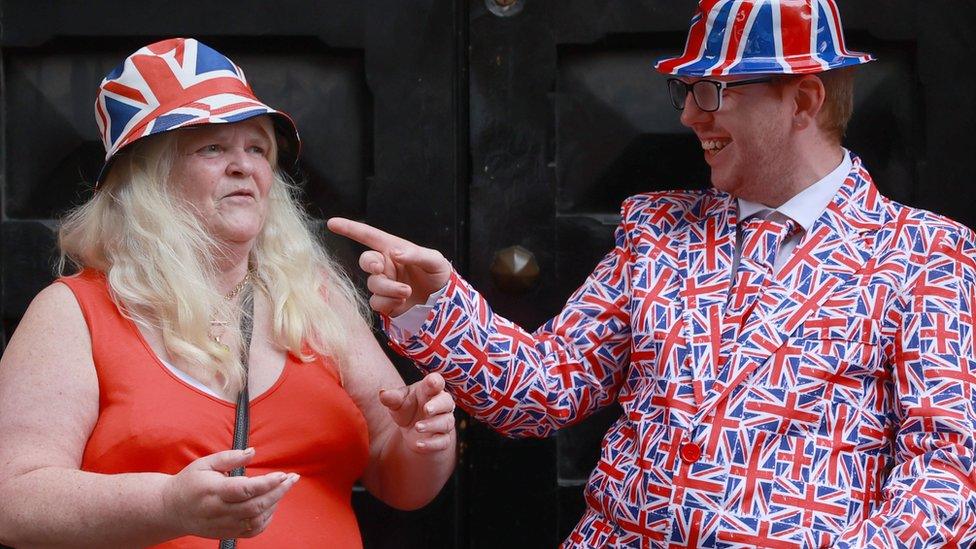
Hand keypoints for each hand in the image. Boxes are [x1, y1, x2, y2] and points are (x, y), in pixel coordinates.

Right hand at [162, 448, 298, 538]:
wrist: (170, 510)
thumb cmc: (190, 482)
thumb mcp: (205, 463)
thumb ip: (230, 457)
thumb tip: (253, 452)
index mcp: (213, 491)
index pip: (245, 490)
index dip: (267, 483)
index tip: (283, 474)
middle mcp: (218, 511)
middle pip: (255, 506)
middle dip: (278, 492)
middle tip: (293, 479)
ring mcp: (223, 525)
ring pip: (256, 519)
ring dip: (275, 504)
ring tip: (283, 488)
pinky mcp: (226, 534)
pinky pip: (252, 531)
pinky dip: (266, 519)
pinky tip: (272, 505)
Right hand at [327, 217, 451, 316]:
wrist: (445, 302)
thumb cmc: (440, 275)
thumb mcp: (435, 260)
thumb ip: (416, 254)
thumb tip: (395, 254)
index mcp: (394, 250)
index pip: (369, 236)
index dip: (350, 229)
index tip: (332, 223)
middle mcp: (387, 266)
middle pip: (366, 261)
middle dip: (370, 264)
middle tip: (381, 268)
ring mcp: (385, 285)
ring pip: (373, 284)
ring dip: (388, 288)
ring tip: (407, 291)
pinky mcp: (386, 303)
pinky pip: (376, 302)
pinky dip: (388, 302)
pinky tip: (402, 301)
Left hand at [379, 373, 455, 453]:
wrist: (410, 429)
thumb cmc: (406, 408)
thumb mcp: (397, 402)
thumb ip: (392, 398)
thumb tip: (382, 394)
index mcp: (430, 390)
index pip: (437, 382)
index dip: (435, 381)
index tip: (432, 382)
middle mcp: (441, 405)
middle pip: (446, 402)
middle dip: (437, 405)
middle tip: (426, 409)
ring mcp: (443, 421)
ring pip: (445, 422)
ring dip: (432, 425)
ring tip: (417, 427)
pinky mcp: (443, 438)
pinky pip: (442, 441)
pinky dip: (431, 444)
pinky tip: (419, 444)